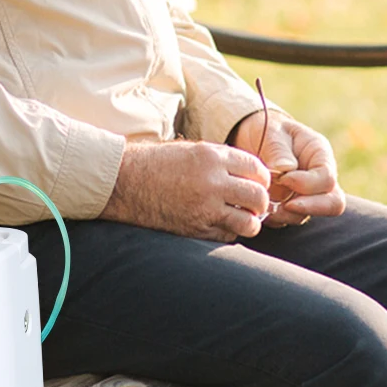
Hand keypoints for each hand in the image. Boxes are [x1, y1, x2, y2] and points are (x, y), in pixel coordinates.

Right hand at [102, 138, 274, 242]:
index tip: (258, 184)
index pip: (256, 168)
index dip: (262, 178)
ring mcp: (205, 208)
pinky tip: (220, 225)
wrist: (124, 183)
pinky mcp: (195, 228)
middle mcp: (212, 181)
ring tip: (241, 218)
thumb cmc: (155, 163)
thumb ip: (220, 160)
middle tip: (253, 205)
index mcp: (211, 157)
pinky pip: (227, 236)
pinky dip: (228, 232)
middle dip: (260, 202)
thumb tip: (248, 173)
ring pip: (249, 222)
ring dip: (249, 221)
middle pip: (258, 196)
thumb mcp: (190, 150)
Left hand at [228, 106, 344, 226]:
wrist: (252, 138)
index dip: (307, 184)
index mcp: (320, 155)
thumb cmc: (267, 130)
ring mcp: (307, 195)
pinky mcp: (291, 206)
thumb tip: (286, 170)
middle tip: (284, 204)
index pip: (327, 178)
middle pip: (333, 204)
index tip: (283, 179)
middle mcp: (319, 178)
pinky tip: (260, 209)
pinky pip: (288, 219)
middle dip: (309, 207)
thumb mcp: (272, 133)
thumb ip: (278, 150)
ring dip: (287, 215)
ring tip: (265, 205)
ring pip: (309, 215)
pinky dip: (275, 218)